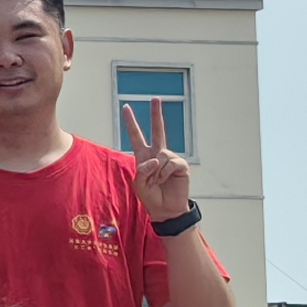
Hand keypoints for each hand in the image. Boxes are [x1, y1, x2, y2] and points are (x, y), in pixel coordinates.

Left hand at [125, 98, 192, 226]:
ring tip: (157, 182)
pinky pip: (169, 163)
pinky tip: (166, 180)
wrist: (166, 208)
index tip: (126, 107)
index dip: (131, 123)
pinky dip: (164, 173)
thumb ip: (142, 169)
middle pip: (158, 130)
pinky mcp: (180, 165)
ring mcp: (170, 158)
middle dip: (156, 114)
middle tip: (156, 98)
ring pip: (160, 156)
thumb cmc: (151, 196)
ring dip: (156, 172)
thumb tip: (156, 158)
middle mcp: (158, 153)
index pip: (136, 136)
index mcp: (144, 156)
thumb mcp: (139, 183)